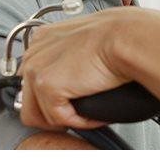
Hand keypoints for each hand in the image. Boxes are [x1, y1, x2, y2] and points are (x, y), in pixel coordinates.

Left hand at [19, 6, 159, 147]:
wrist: (129, 37)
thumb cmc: (120, 37)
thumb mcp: (88, 42)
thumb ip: (73, 57)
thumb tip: (76, 80)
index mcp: (43, 39)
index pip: (32, 79)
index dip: (52, 97)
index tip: (73, 101)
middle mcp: (34, 52)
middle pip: (30, 100)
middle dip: (56, 111)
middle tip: (83, 111)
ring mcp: (36, 68)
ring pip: (39, 115)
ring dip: (67, 118)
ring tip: (91, 112)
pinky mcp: (46, 85)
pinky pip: (58, 119)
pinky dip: (80, 121)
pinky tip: (97, 111)